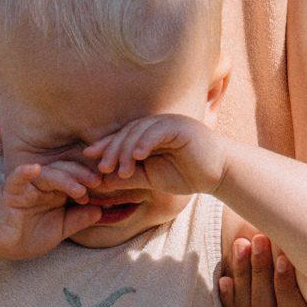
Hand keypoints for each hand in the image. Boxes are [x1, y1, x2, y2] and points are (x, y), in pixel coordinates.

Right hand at [0, 162, 102, 260]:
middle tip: (98, 182)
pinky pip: (19, 177)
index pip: (77, 179)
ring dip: (64, 178)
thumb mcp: (59, 231)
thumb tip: (102, 211)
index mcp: (57, 192)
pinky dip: (26, 172)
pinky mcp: (11, 189)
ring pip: (49, 174)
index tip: (107, 188)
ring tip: (79, 188)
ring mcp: (28, 185)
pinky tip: (34, 169)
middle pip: (66, 171)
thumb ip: (78, 220)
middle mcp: (44, 185)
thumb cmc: (26, 236)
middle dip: (83, 175)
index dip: (91, 181)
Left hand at [83, 114, 223, 195]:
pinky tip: (138, 156)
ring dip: (127, 150)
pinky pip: (158, 132)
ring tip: (120, 169)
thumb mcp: (150, 178)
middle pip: (127, 132)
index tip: (88, 158)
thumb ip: (127, 177)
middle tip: (102, 168)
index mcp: (147, 135)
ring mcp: (168, 123)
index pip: (122, 137)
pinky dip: (146, 142)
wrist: (217, 174)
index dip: (105, 146)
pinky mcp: (180, 126)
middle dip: (112, 150)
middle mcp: (156, 125)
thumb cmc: (186, 175)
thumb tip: (100, 182)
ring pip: (140, 131)